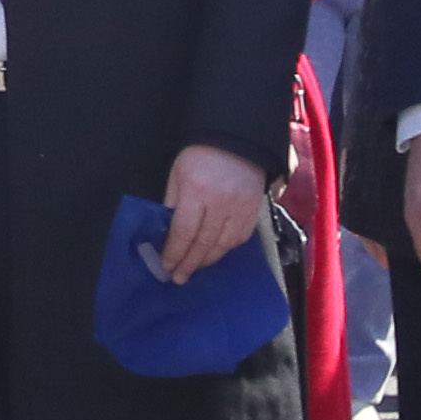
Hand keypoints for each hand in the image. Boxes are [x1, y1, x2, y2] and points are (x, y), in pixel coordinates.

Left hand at [152, 144, 270, 282]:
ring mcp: (240, 209)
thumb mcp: (177, 175)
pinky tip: (214, 254)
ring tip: (194, 269)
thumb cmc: (200, 156)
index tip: (166, 266)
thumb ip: (173, 202)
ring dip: (207, 260)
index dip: (174, 252)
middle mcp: (220, 203)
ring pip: (223, 244)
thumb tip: (167, 230)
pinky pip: (240, 238)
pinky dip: (226, 249)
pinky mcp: (254, 211)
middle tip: (178, 278)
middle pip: (204, 243)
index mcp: (196, 192)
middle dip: (189, 263)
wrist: (237, 141)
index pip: (184, 231)